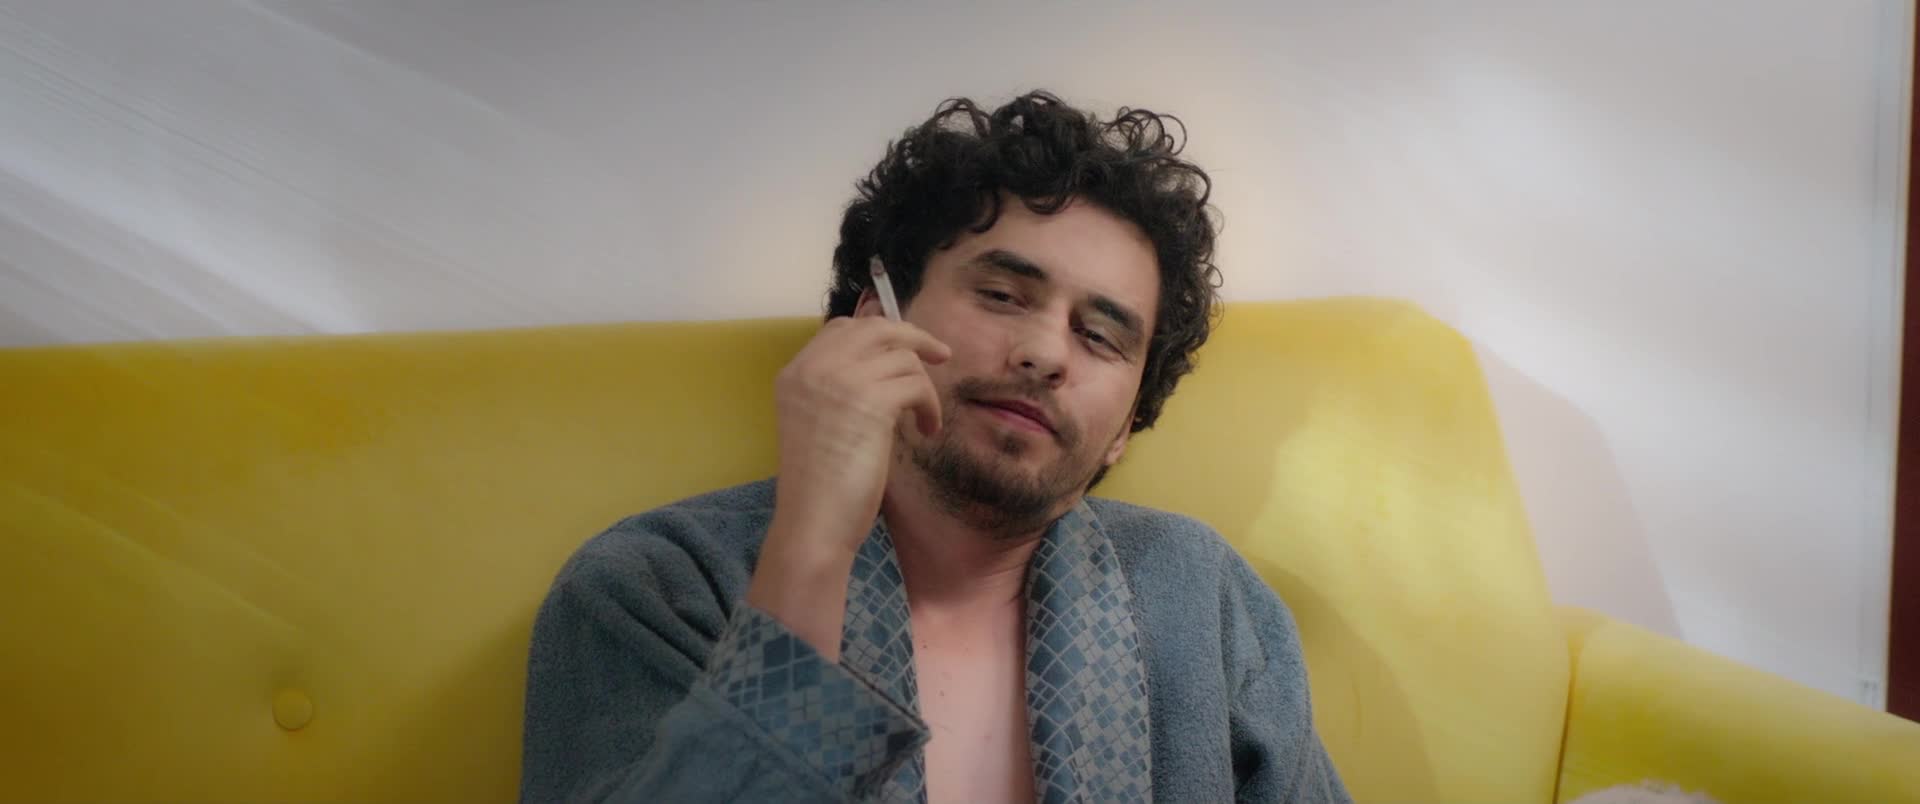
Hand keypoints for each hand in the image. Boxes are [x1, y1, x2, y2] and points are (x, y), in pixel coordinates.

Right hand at [748, 313, 949, 658]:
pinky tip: (926, 430)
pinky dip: (929, 405)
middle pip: (875, 328)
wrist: (813, 521)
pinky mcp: (869, 401)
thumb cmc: (820, 486)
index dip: (879, 333)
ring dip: (924, 386)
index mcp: (795, 373)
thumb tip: (889, 368)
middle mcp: (813, 368)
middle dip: (913, 337)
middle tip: (940, 356)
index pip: (841, 328)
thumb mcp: (820, 424)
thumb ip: (840, 391)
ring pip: (903, 358)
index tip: (905, 350)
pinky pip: (916, 384)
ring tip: (925, 420)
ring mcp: (839, 381)